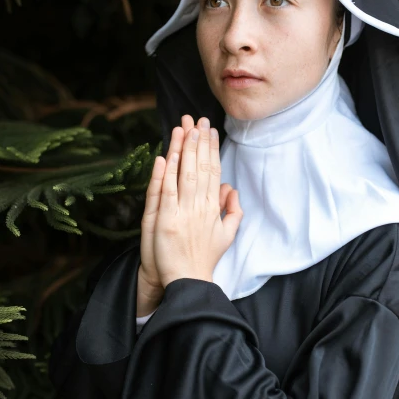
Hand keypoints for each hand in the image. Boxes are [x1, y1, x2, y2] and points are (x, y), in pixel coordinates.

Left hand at [153, 116, 243, 288]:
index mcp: (213, 208)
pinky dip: (166, 173)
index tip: (209, 129)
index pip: (213, 171)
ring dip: (184, 150)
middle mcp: (200, 206)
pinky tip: (167, 155)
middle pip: (200, 167)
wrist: (188, 280)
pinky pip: (166, 192)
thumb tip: (233, 189)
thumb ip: (233, 210)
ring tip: (184, 127)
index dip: (211, 149)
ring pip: (184, 175)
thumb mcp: (227, 234)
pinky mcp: (165, 220)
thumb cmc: (205, 258)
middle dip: (198, 141)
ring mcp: (182, 212)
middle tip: (197, 118)